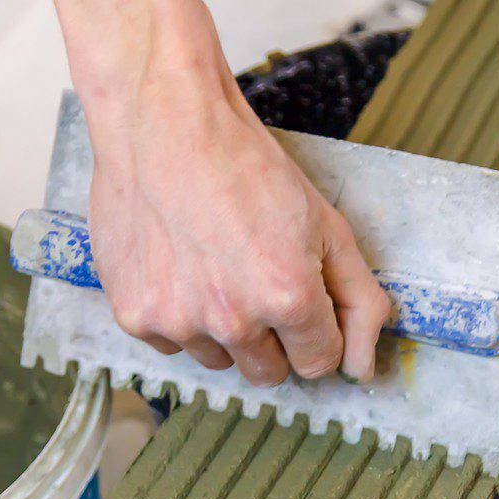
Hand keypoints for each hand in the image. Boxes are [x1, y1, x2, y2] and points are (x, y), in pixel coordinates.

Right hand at [18, 0, 388, 384]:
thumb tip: (363, 368)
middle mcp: (232, 320)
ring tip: (214, 266)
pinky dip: (179, 317)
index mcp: (288, 297)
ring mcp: (179, 322)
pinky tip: (180, 266)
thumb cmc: (246, 167)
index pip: (318, 364)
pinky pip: (171, 345)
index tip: (302, 302)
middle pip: (268, 373)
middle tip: (256, 281)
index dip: (316, 333)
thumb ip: (359, 301)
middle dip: (273, 339)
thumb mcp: (327, 225)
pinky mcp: (135, 317)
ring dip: (223, 330)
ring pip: (218, 360)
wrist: (165, 125)